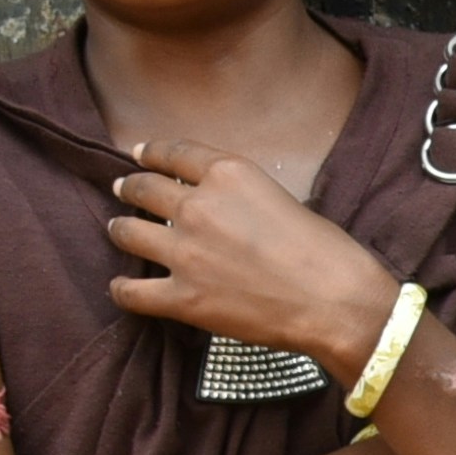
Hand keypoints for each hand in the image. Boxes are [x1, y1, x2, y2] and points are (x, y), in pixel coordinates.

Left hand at [102, 142, 393, 366]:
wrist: (336, 303)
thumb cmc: (326, 254)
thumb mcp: (283, 198)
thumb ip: (242, 195)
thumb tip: (221, 208)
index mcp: (228, 174)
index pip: (173, 153)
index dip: (149, 152)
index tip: (138, 154)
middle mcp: (199, 206)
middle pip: (143, 188)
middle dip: (129, 187)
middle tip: (123, 190)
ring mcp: (186, 252)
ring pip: (128, 233)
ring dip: (120, 229)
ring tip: (119, 231)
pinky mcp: (183, 296)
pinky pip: (132, 291)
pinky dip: (122, 288)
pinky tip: (121, 286)